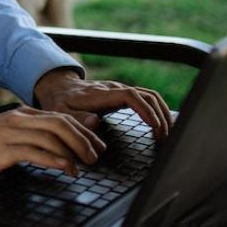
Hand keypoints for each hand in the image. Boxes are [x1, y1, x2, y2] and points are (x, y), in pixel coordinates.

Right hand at [0, 107, 106, 177]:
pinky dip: (54, 160)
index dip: (84, 132)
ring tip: (82, 166)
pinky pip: (34, 152)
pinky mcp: (3, 150)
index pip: (62, 117)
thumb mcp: (12, 132)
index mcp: (23, 114)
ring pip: (50, 137)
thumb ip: (37, 133)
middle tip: (95, 157)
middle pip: (60, 123)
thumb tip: (65, 139)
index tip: (97, 146)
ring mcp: (11, 134)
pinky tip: (65, 168)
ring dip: (72, 152)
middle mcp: (20, 120)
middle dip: (83, 140)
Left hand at [33, 68, 172, 139]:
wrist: (59, 88)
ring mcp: (120, 91)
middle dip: (160, 115)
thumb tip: (95, 122)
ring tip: (167, 134)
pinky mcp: (124, 95)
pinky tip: (162, 125)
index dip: (144, 109)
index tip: (154, 125)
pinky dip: (158, 110)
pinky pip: (147, 98)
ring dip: (163, 113)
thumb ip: (76, 118)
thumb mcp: (60, 112)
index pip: (129, 95)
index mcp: (100, 94)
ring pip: (150, 96)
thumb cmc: (60, 103)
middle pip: (146, 95)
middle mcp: (114, 89)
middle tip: (164, 138)